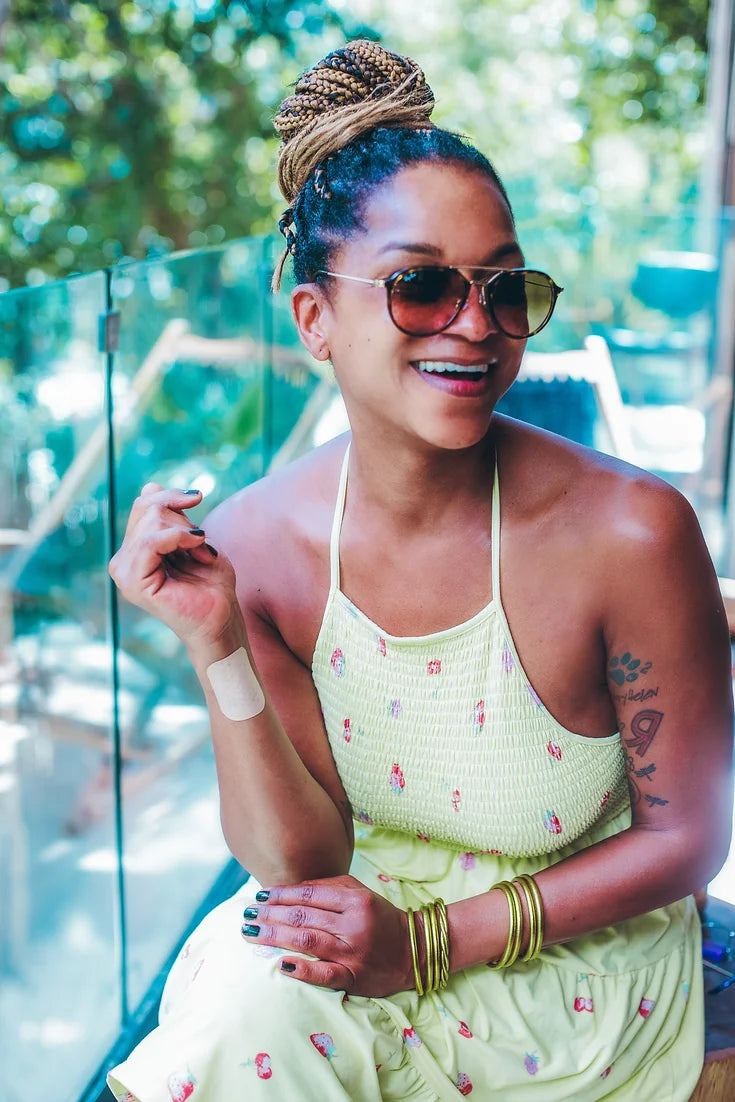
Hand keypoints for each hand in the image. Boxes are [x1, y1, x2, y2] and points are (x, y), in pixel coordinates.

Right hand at [109, 483, 242, 651]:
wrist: (222, 617)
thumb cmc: (212, 583)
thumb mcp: (193, 538)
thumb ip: (170, 515)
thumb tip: (149, 486)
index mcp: (134, 550)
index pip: (144, 504)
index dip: (172, 496)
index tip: (197, 500)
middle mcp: (124, 561)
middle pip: (146, 508)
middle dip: (181, 516)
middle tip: (202, 540)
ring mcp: (125, 572)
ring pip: (151, 523)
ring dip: (186, 531)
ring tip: (202, 551)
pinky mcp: (134, 583)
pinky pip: (151, 541)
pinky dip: (179, 537)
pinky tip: (197, 546)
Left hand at [242, 874, 414, 996]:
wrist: (414, 951)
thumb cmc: (382, 919)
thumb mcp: (361, 893)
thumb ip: (330, 887)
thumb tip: (292, 888)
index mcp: (355, 900)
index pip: (309, 894)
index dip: (281, 894)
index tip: (259, 895)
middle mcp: (353, 924)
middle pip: (303, 916)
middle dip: (270, 914)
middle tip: (246, 914)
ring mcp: (353, 952)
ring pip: (307, 940)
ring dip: (275, 936)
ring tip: (251, 932)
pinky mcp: (354, 977)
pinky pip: (325, 974)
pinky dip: (303, 969)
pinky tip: (282, 965)